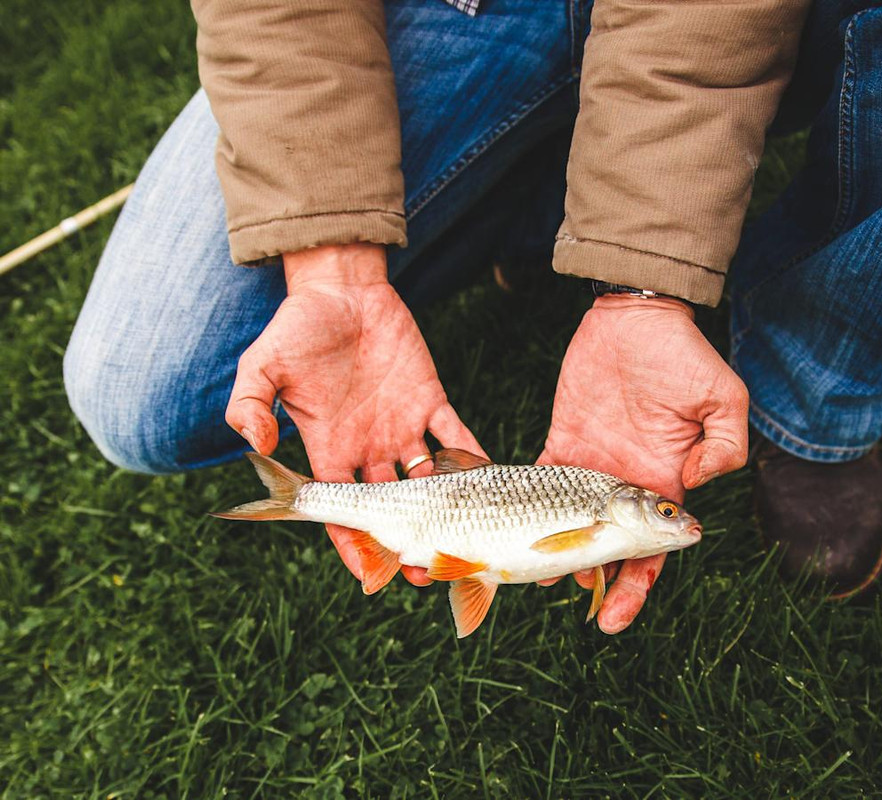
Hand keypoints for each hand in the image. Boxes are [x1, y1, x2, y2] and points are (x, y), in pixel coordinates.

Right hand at [225, 243, 484, 586]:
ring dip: (446, 511)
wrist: (340, 288)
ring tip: (462, 537)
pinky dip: (473, 456)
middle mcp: (369, 447)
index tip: (371, 577)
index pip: (344, 512)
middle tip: (427, 572)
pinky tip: (491, 477)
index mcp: (330, 449)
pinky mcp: (429, 400)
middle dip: (408, 542)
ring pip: (427, 482)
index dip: (356, 546)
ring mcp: (401, 426)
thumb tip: (258, 448)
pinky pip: (454, 435)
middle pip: (393, 510)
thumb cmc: (297, 327)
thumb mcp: (262, 366)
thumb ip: (250, 406)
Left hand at [537, 294, 747, 632]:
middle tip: (591, 616)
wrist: (636, 318)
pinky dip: (524, 511)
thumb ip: (723, 446)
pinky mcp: (562, 443)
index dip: (636, 587)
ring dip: (557, 558)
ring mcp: (592, 468)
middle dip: (603, 588)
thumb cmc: (683, 355)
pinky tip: (512, 537)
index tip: (618, 617)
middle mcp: (625, 488)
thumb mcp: (723, 398)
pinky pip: (540, 483)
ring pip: (571, 528)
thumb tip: (698, 487)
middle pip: (610, 552)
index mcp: (664, 485)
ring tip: (540, 582)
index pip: (651, 552)